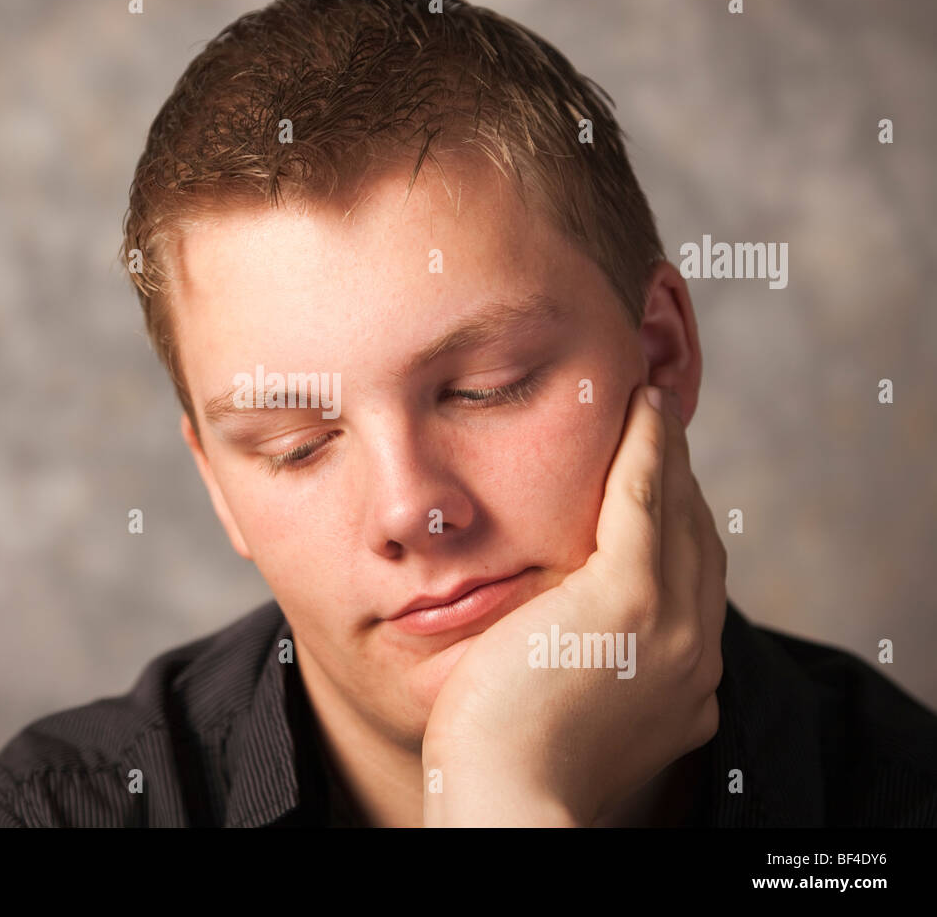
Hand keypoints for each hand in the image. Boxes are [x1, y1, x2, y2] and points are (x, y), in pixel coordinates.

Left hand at [421, 383, 726, 825]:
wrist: (506, 797)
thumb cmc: (509, 759)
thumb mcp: (568, 706)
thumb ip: (586, 662)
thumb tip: (556, 629)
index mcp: (685, 683)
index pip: (691, 582)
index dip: (678, 524)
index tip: (659, 483)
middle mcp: (697, 653)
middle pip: (696, 540)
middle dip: (679, 479)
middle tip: (657, 427)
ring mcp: (672, 626)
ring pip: (677, 513)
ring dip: (666, 452)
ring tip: (648, 407)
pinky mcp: (630, 600)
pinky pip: (645, 501)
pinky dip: (647, 449)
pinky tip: (641, 408)